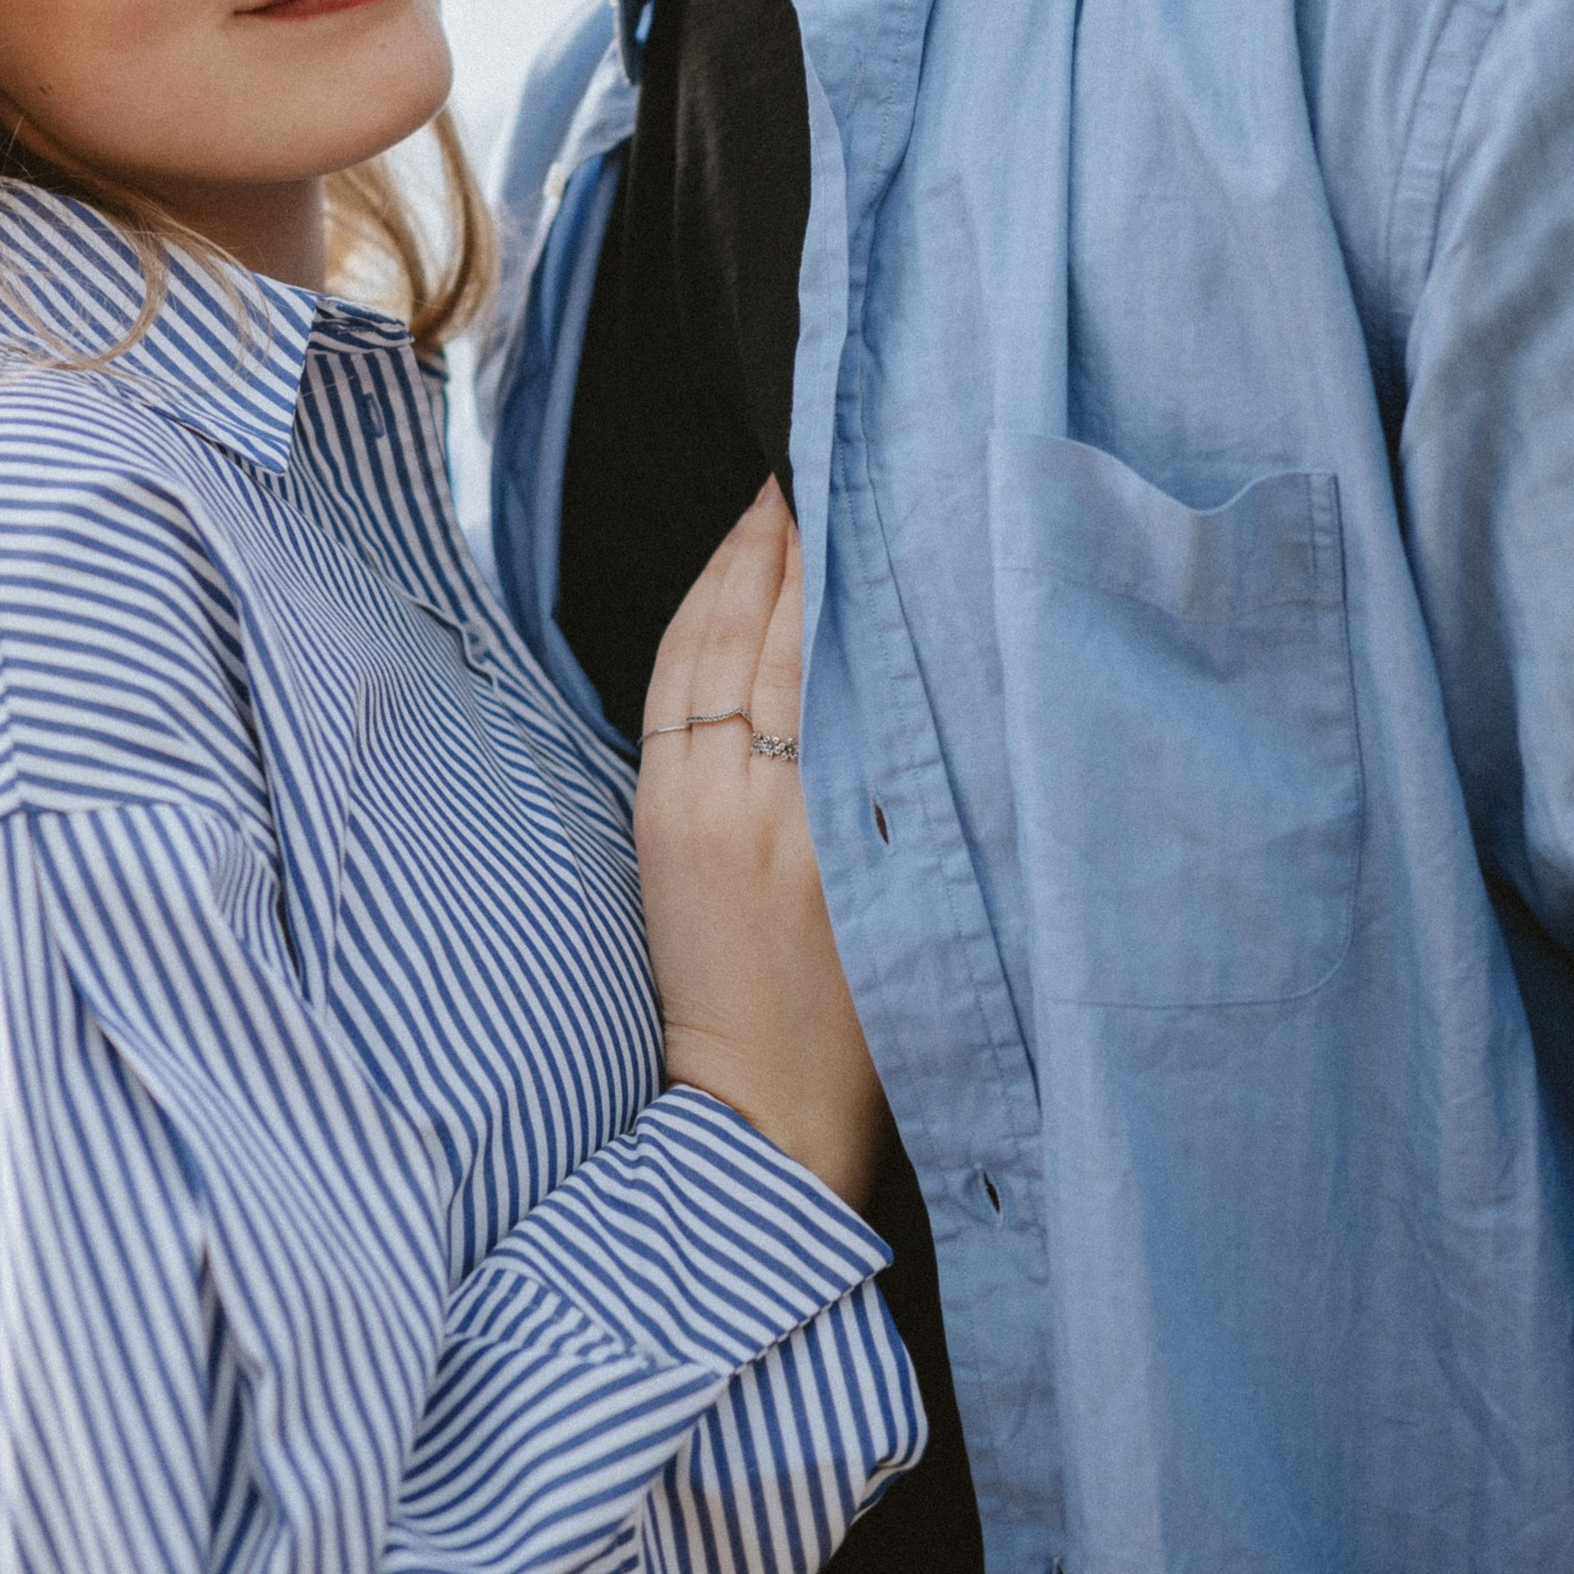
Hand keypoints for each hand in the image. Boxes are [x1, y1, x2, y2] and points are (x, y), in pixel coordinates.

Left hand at [633, 483, 887, 1210]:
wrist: (764, 1113)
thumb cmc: (872, 1022)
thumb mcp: (919, 898)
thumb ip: (912, 783)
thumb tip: (916, 665)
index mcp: (832, 823)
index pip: (831, 654)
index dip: (840, 564)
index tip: (864, 489)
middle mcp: (755, 801)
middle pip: (767, 631)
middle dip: (788, 539)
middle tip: (817, 459)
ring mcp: (692, 804)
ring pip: (709, 645)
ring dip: (736, 562)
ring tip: (771, 499)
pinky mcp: (655, 816)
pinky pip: (669, 686)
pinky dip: (693, 616)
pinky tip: (719, 574)